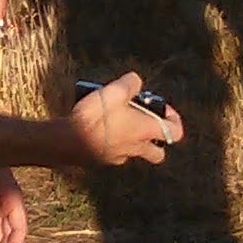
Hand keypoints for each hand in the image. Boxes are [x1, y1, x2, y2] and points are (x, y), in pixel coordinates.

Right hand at [65, 72, 182, 169]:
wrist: (67, 141)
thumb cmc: (94, 116)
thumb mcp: (114, 91)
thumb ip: (130, 83)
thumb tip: (136, 81)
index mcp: (145, 130)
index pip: (175, 132)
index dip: (174, 120)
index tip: (161, 109)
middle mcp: (137, 148)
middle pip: (158, 153)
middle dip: (156, 140)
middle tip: (144, 123)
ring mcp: (120, 157)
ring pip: (136, 153)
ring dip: (133, 141)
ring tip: (117, 122)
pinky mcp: (104, 161)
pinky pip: (116, 154)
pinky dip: (114, 144)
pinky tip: (100, 131)